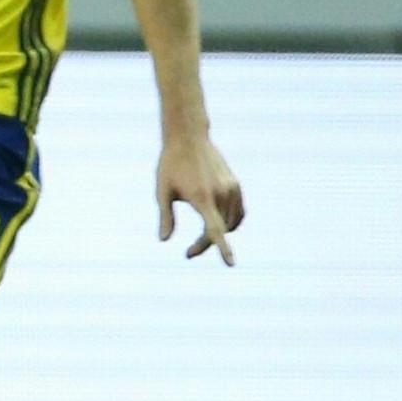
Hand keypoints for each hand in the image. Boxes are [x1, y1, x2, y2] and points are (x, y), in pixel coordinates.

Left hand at [155, 131, 243, 264]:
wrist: (188, 136)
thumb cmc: (171, 164)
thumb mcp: (163, 191)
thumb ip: (165, 216)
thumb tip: (164, 240)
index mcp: (201, 197)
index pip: (214, 230)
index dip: (223, 249)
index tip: (231, 264)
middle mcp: (220, 194)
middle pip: (219, 231)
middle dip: (204, 244)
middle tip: (189, 253)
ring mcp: (231, 188)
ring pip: (230, 223)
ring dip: (218, 233)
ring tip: (199, 238)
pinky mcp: (235, 184)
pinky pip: (239, 213)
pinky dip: (231, 223)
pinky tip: (220, 225)